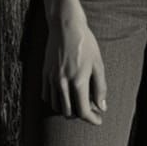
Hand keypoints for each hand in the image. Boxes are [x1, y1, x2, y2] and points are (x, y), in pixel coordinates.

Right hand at [43, 5, 105, 123]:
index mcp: (78, 82)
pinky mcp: (44, 73)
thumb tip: (102, 107)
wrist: (65, 25)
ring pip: (56, 106)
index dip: (92, 119)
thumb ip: (100, 87)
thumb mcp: (98, 64)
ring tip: (77, 102)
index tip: (98, 120)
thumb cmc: (85, 43)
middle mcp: (62, 83)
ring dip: (67, 109)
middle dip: (80, 114)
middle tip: (90, 108)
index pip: (84, 111)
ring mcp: (51, 78)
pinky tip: (63, 95)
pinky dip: (54, 101)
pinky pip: (46, 96)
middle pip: (69, 112)